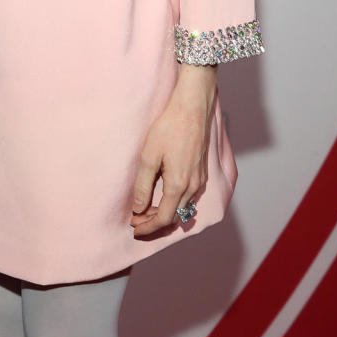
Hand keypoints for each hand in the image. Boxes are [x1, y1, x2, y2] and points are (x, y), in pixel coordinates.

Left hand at [130, 64, 216, 237]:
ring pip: (182, 208)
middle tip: (136, 221)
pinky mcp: (202, 173)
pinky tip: (163, 196)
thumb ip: (143, 185)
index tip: (134, 228)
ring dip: (165, 213)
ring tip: (146, 211)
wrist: (192, 109)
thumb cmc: (169, 129)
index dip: (148, 227)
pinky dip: (175, 203)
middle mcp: (193, 188)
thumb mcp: (149, 156)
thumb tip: (138, 208)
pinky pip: (189, 198)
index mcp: (178, 185)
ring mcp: (200, 181)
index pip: (163, 219)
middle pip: (174, 217)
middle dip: (154, 223)